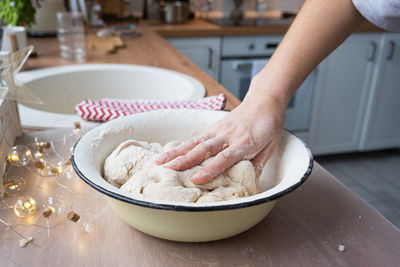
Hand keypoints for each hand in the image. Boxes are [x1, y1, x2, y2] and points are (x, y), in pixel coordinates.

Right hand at [155, 77, 286, 184]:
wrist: (265, 100)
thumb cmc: (269, 125)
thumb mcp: (270, 147)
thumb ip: (258, 165)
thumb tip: (251, 186)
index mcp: (245, 142)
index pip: (225, 158)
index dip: (210, 169)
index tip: (196, 179)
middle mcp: (228, 135)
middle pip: (204, 149)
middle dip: (184, 161)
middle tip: (168, 171)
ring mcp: (219, 130)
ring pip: (194, 142)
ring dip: (176, 153)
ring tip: (159, 163)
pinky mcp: (213, 127)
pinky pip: (195, 138)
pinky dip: (181, 146)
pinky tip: (169, 154)